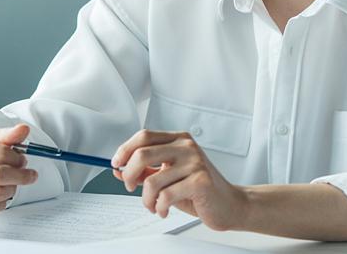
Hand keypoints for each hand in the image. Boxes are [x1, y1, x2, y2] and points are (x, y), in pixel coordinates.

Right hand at [0, 123, 38, 217]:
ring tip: (12, 184)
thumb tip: (23, 129)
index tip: (23, 161)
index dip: (18, 159)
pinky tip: (0, 196)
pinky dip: (1, 204)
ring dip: (12, 190)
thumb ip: (9, 135)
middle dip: (20, 176)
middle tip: (28, 175)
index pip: (1, 153)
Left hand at [110, 129, 247, 230]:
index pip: (144, 136)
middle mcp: (187, 147)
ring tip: (153, 205)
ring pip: (151, 180)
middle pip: (143, 153)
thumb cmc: (199, 190)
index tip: (116, 163)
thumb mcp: (169, 177)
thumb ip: (146, 171)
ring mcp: (195, 163)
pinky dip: (159, 207)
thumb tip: (119, 170)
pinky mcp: (200, 181)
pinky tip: (164, 210)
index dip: (125, 149)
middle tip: (129, 187)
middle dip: (129, 174)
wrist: (229, 204)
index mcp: (179, 139)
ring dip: (146, 199)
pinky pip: (166, 195)